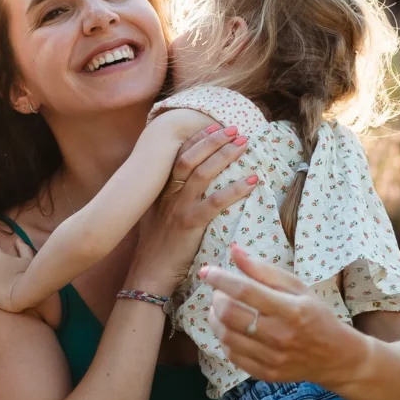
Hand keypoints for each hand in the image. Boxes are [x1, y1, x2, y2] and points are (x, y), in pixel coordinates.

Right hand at [134, 124, 255, 286]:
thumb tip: (185, 184)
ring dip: (225, 156)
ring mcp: (177, 208)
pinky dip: (234, 190)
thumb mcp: (155, 215)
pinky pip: (215, 203)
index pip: (177, 155)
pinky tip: (251, 181)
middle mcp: (167, 194)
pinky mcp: (189, 225)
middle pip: (190, 157)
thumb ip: (168, 197)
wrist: (148, 273)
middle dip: (213, 140)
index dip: (196, 138)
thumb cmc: (156, 247)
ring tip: (243, 145)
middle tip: (234, 129)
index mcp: (159, 190)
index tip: (213, 126)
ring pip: (202, 174)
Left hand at [201, 245, 368, 385]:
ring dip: (215, 318)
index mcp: (291, 310)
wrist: (336, 356)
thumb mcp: (298, 287)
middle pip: (230, 314)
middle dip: (216, 299)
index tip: (207, 271)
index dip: (221, 279)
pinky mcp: (266, 373)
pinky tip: (231, 330)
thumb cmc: (316, 316)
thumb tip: (234, 252)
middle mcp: (280, 335)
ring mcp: (272, 358)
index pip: (245, 291)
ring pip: (225, 336)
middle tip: (220, 292)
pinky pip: (232, 356)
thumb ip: (264, 270)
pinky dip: (224, 339)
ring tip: (222, 309)